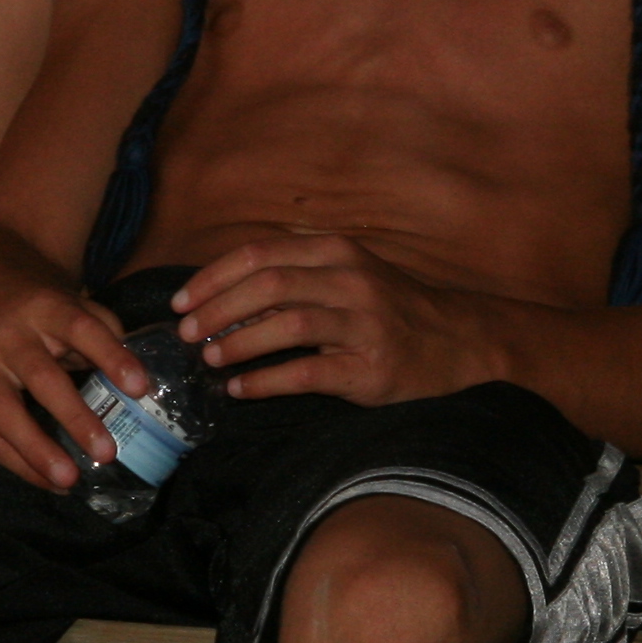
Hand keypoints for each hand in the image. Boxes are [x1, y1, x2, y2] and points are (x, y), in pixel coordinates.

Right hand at [0, 241, 147, 491]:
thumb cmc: (26, 302)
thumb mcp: (63, 298)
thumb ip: (100, 329)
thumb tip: (133, 377)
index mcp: (43, 307)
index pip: (82, 329)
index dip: (112, 357)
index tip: (140, 388)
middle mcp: (7, 336)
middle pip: (42, 378)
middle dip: (75, 417)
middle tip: (107, 451)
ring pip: (5, 413)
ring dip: (37, 450)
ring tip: (69, 480)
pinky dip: (16, 462)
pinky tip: (47, 482)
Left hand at [171, 235, 502, 408]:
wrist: (460, 341)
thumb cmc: (391, 309)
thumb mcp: (349, 273)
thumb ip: (297, 273)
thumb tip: (224, 291)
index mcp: (337, 252)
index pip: (260, 255)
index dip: (213, 278)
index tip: (182, 302)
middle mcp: (351, 281)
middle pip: (267, 285)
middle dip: (217, 310)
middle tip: (187, 335)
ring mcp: (364, 325)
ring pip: (287, 325)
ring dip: (239, 343)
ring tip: (210, 360)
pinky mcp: (370, 368)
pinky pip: (308, 373)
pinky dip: (267, 381)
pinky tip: (242, 390)